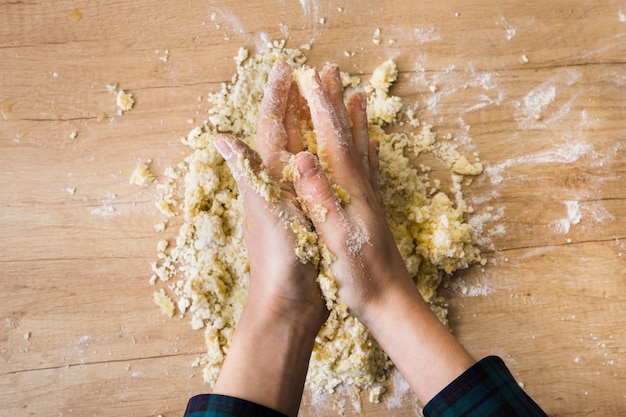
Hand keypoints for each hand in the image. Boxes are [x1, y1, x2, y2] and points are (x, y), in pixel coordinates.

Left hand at [211, 61, 327, 416]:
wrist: (289, 305)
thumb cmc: (281, 261)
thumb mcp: (267, 215)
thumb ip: (250, 175)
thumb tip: (220, 137)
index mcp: (267, 181)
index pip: (271, 127)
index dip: (278, 96)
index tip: (287, 68)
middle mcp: (277, 187)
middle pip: (286, 135)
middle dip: (295, 103)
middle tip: (310, 75)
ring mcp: (293, 202)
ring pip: (303, 154)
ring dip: (312, 126)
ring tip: (325, 104)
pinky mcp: (309, 217)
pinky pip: (319, 178)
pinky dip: (329, 159)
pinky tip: (342, 156)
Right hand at [291, 65, 475, 402]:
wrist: (393, 303)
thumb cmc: (362, 279)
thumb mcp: (337, 241)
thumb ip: (320, 201)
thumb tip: (301, 160)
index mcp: (349, 193)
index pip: (332, 141)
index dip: (320, 108)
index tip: (309, 78)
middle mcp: (363, 189)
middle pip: (349, 136)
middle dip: (336, 103)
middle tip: (330, 71)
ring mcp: (370, 200)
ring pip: (362, 149)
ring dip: (356, 120)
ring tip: (357, 95)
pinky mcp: (373, 212)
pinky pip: (371, 172)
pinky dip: (369, 152)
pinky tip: (373, 146)